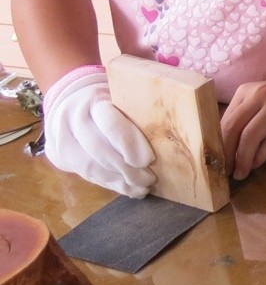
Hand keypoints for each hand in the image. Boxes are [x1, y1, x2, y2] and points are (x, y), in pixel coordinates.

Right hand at [41, 68, 154, 197]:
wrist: (68, 102)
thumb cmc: (108, 98)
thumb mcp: (120, 93)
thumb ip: (138, 107)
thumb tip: (182, 120)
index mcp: (93, 101)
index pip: (110, 122)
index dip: (129, 142)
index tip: (149, 159)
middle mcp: (75, 120)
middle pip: (99, 149)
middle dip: (127, 168)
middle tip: (151, 177)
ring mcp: (65, 140)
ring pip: (92, 166)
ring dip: (121, 180)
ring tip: (144, 186)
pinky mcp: (63, 158)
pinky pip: (88, 176)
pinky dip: (113, 185)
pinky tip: (132, 190)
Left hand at [221, 71, 265, 179]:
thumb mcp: (265, 98)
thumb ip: (246, 115)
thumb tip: (226, 146)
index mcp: (247, 90)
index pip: (224, 120)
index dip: (217, 143)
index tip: (216, 161)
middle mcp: (261, 95)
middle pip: (233, 129)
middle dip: (226, 154)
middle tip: (224, 172)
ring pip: (250, 137)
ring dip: (242, 159)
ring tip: (240, 173)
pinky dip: (261, 156)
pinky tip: (256, 164)